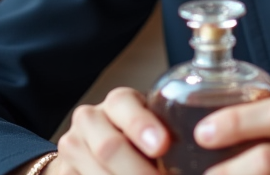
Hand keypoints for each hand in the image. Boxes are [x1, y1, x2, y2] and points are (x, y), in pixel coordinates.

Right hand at [49, 87, 167, 173]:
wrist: (92, 148)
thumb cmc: (140, 138)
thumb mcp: (154, 127)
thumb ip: (171, 136)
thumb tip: (206, 157)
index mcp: (118, 102)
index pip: (124, 106)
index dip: (142, 126)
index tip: (163, 146)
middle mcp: (90, 119)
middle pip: (109, 146)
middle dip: (137, 170)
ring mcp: (71, 146)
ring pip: (97, 171)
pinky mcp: (63, 171)